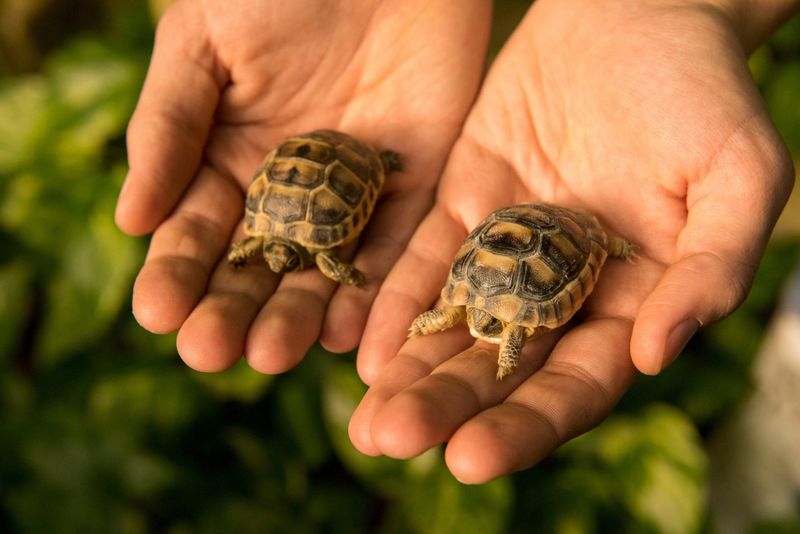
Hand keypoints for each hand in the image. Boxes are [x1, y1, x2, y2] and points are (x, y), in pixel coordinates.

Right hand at [115, 0, 490, 371]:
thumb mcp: (204, 43)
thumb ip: (169, 127)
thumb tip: (131, 223)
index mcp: (230, 160)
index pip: (197, 232)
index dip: (176, 273)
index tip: (158, 314)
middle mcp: (290, 192)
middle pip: (258, 268)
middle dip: (232, 310)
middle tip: (212, 351)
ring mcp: (351, 196)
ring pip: (320, 271)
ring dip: (294, 318)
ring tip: (270, 354)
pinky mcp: (411, 188)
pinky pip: (392, 250)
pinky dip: (370, 292)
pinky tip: (342, 331)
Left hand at [351, 0, 795, 482]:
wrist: (640, 11)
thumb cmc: (705, 90)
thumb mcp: (738, 175)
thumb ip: (710, 267)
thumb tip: (654, 355)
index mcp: (634, 300)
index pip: (578, 382)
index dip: (528, 424)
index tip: (471, 458)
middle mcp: (565, 289)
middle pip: (504, 367)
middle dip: (449, 407)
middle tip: (391, 440)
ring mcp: (510, 249)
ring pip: (459, 323)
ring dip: (411, 370)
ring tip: (366, 417)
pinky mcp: (466, 201)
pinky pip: (426, 258)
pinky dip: (396, 299)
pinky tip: (363, 344)